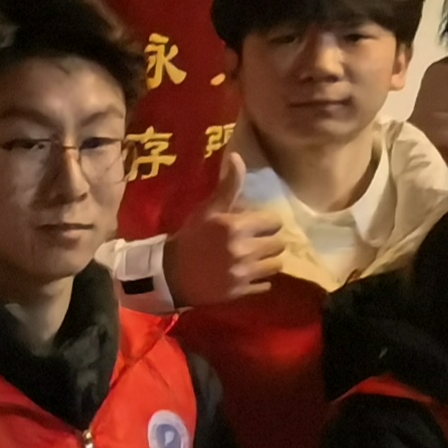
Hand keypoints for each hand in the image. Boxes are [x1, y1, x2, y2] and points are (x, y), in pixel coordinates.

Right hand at [165, 148, 284, 308]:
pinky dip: (258, 280)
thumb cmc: (190, 237)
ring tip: (252, 258)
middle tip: (255, 242)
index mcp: (236, 227)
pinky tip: (244, 273)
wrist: (168, 274)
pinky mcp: (241, 291)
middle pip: (279, 244)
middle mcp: (243, 249)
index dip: (266, 223)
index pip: (275, 222)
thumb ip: (228, 186)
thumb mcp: (208, 210)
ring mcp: (243, 272)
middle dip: (269, 241)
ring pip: (276, 264)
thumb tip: (237, 156)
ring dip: (267, 261)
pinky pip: (266, 285)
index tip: (255, 225)